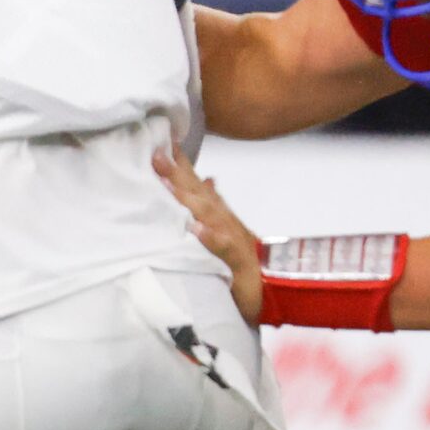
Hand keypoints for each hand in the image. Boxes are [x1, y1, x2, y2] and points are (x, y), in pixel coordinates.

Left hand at [155, 146, 262, 323]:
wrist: (274, 288)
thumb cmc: (241, 259)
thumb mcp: (225, 228)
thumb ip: (212, 204)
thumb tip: (205, 178)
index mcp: (218, 213)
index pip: (196, 183)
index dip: (180, 163)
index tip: (161, 141)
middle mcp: (224, 221)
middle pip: (199, 193)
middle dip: (178, 173)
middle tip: (156, 153)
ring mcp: (232, 239)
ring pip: (209, 216)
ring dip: (189, 199)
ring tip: (167, 185)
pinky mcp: (237, 262)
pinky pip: (222, 249)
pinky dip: (209, 237)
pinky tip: (195, 228)